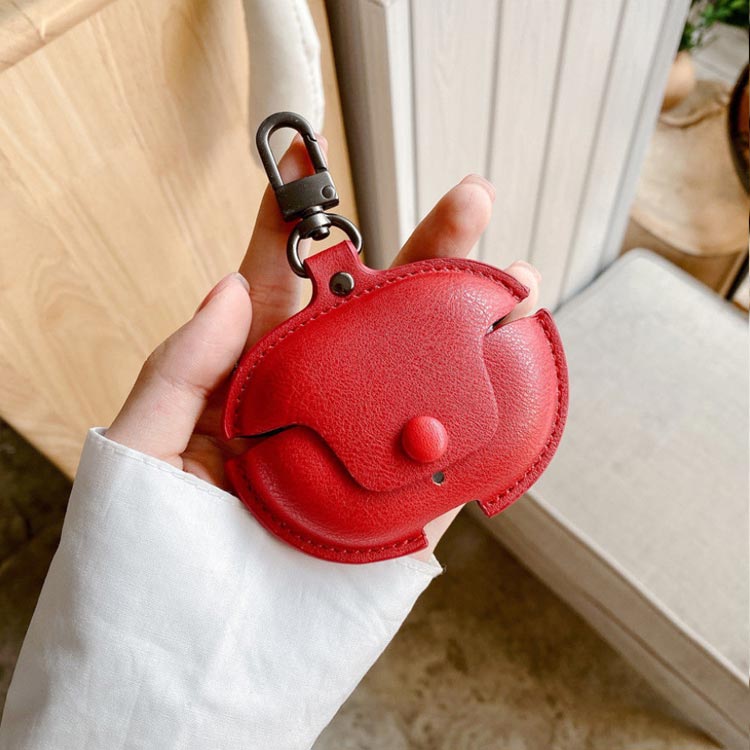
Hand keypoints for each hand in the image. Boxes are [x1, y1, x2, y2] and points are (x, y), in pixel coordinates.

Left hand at [106, 135, 541, 559]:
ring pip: (426, 371)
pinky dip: (492, 406)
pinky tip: (519, 360)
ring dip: (473, 322)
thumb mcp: (146, 449)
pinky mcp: (402, 498)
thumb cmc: (159, 547)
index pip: (284, 288)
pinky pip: (451, 446)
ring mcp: (366, 446)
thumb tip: (229, 289)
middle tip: (467, 202)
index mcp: (255, 379)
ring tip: (515, 277)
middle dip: (423, 254)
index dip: (299, 226)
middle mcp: (321, 402)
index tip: (312, 168)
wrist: (201, 646)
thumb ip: (180, 369)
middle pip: (377, 316)